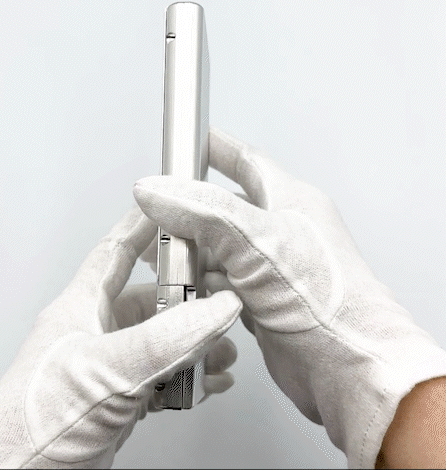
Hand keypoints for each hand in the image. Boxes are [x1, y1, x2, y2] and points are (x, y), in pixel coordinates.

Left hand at [0, 207, 241, 468]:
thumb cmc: (32, 424)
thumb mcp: (106, 369)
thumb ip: (165, 340)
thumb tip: (215, 309)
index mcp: (82, 306)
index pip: (116, 251)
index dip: (144, 226)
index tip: (172, 207)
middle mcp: (97, 330)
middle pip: (153, 299)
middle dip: (190, 300)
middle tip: (221, 299)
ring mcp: (110, 364)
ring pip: (163, 339)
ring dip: (197, 344)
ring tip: (221, 351)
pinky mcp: (120, 396)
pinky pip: (163, 374)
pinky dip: (190, 376)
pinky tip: (208, 382)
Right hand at [133, 127, 445, 468]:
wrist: (349, 367)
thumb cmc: (328, 302)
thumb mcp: (259, 242)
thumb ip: (204, 211)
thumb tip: (158, 190)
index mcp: (290, 202)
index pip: (247, 162)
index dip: (216, 149)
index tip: (191, 141)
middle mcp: (281, 232)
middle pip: (224, 209)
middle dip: (189, 211)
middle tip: (159, 212)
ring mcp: (272, 268)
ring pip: (220, 249)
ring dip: (192, 253)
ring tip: (164, 256)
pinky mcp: (264, 301)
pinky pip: (223, 283)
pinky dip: (202, 285)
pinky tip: (188, 291)